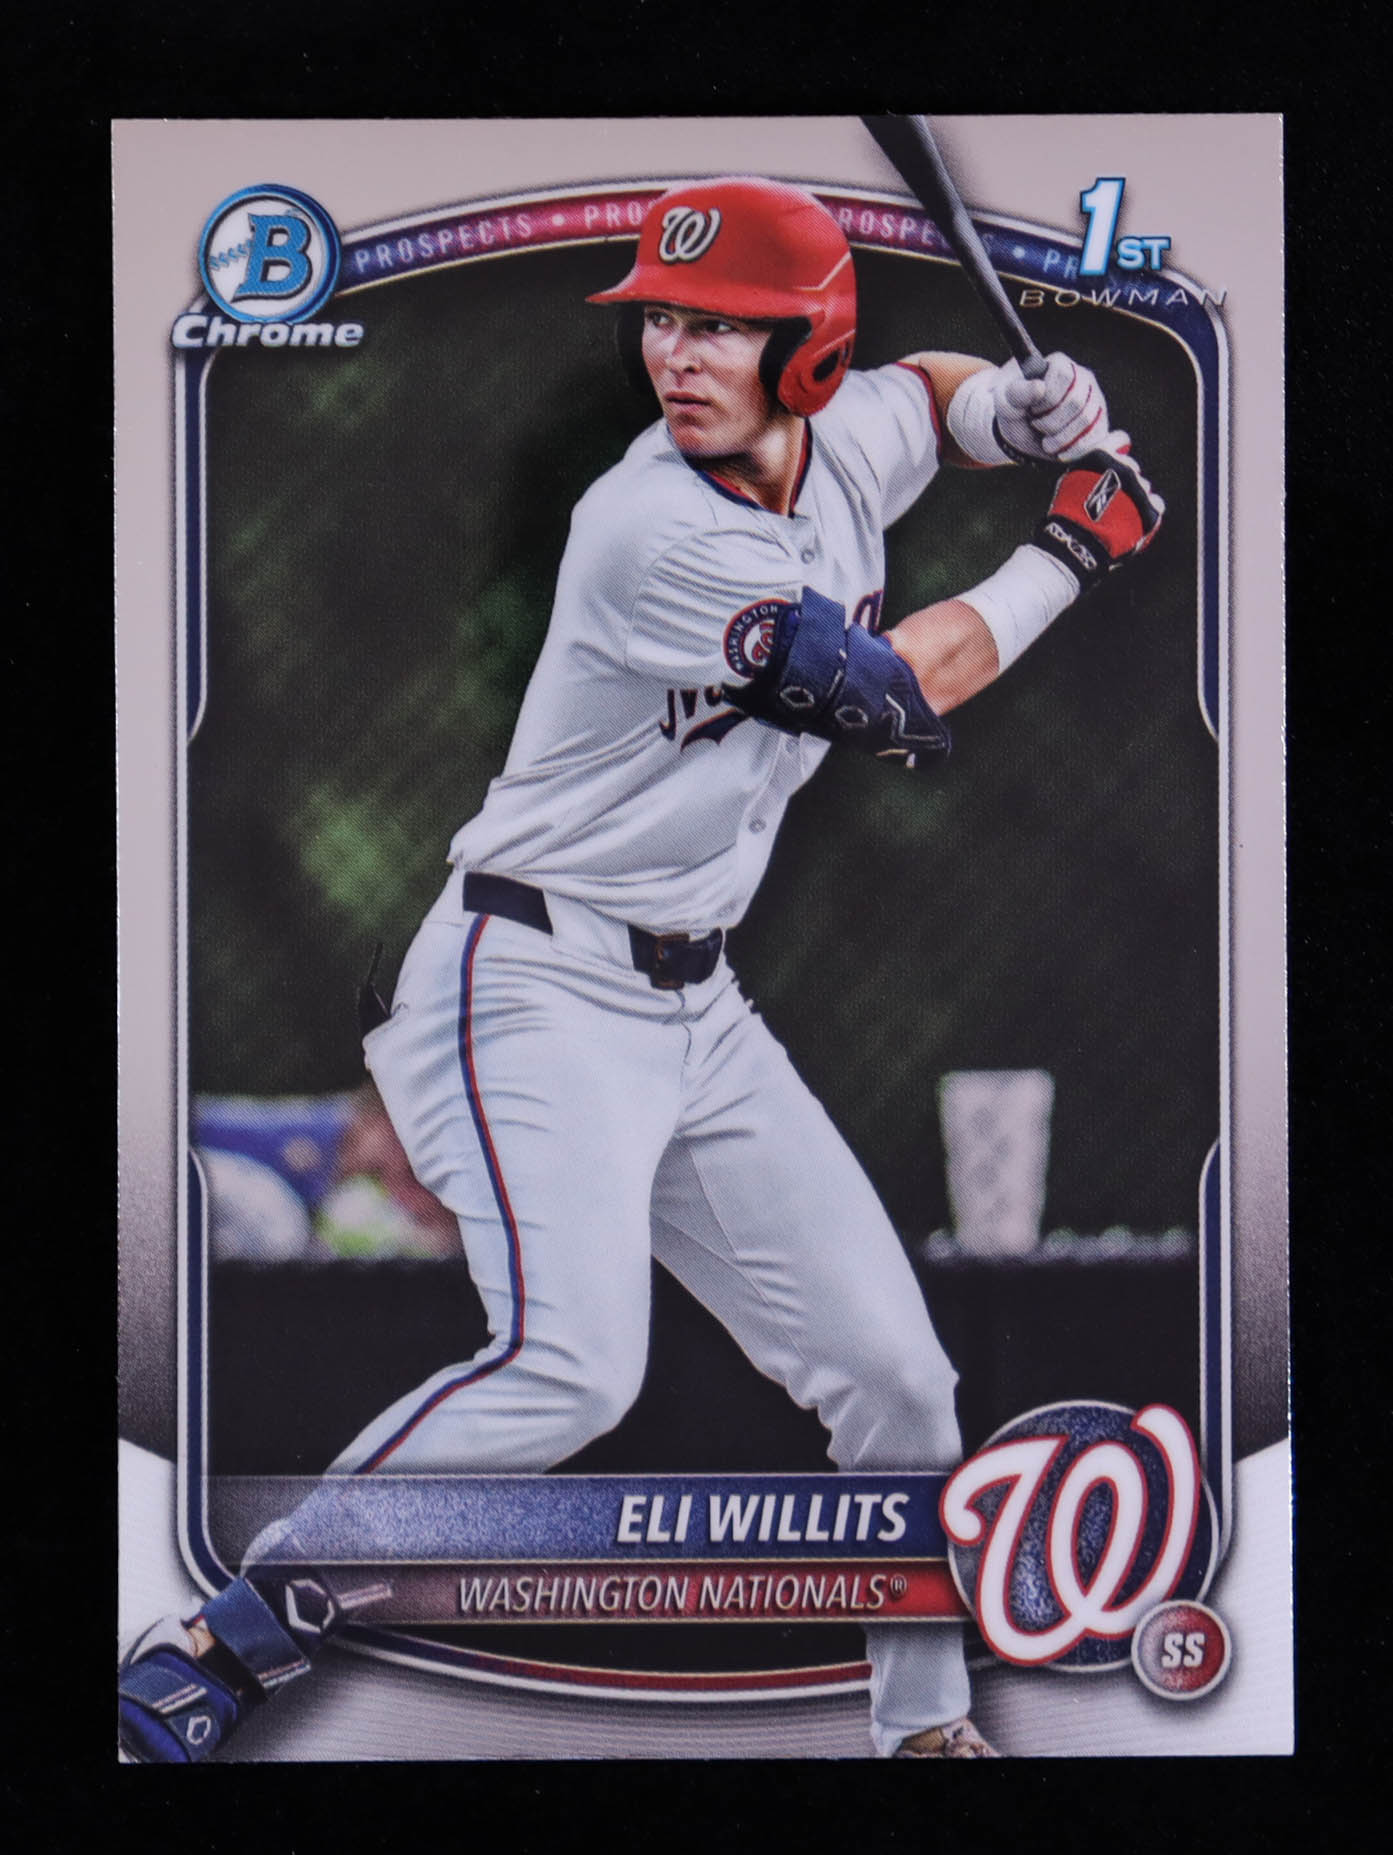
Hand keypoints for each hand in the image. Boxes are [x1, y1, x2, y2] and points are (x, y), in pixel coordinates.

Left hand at [993, 353, 1109, 462]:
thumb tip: (1040, 388)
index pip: (1064, 377)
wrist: (1021, 431)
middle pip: (1076, 402)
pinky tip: (1059, 452)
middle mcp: (1083, 378)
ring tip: (1045, 441)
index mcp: (1060, 364)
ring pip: (1086, 421)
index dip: (1047, 399)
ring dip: (1060, 438)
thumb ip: (1019, 392)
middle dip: (1050, 422)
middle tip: (1036, 424)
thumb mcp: (1007, 399)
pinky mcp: (1099, 423)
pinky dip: (1074, 449)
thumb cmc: (1014, 408)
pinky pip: (1095, 437)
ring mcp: (1094, 401)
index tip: (1032, 408)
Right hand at [1029, 446, 1164, 593]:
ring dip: (1134, 498)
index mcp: (1103, 457)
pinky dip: (1146, 514)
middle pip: (1132, 468)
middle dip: (1123, 481)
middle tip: (1108, 501)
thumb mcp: (1071, 479)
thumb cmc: (1069, 513)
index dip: (1117, 450)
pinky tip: (1131, 523)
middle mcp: (1125, 468)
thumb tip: (1112, 453)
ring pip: (1143, 487)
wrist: (1076, 544)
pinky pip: (1156, 506)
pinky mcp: (1150, 511)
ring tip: (1117, 517)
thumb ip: (1091, 464)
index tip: (1112, 465)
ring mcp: (1139, 489)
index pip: (1120, 438)